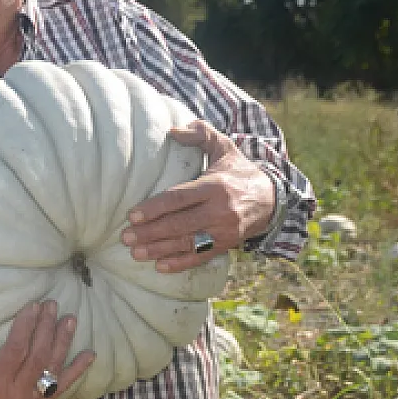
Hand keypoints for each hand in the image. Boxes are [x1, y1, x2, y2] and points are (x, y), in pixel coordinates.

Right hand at [0, 300, 94, 398]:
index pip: (16, 350)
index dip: (26, 327)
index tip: (33, 306)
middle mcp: (17, 394)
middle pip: (38, 357)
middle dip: (46, 329)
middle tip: (52, 305)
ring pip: (52, 370)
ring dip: (63, 343)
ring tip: (70, 320)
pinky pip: (62, 388)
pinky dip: (77, 371)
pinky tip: (90, 355)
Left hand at [120, 119, 275, 272]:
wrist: (271, 199)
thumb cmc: (238, 171)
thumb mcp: (224, 147)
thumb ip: (201, 135)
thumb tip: (173, 130)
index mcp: (214, 186)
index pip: (179, 198)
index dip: (155, 208)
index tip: (133, 215)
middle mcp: (219, 210)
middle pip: (179, 224)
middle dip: (151, 232)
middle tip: (125, 237)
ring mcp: (223, 231)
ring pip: (187, 243)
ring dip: (160, 250)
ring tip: (136, 253)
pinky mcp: (226, 245)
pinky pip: (201, 256)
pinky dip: (181, 263)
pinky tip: (160, 267)